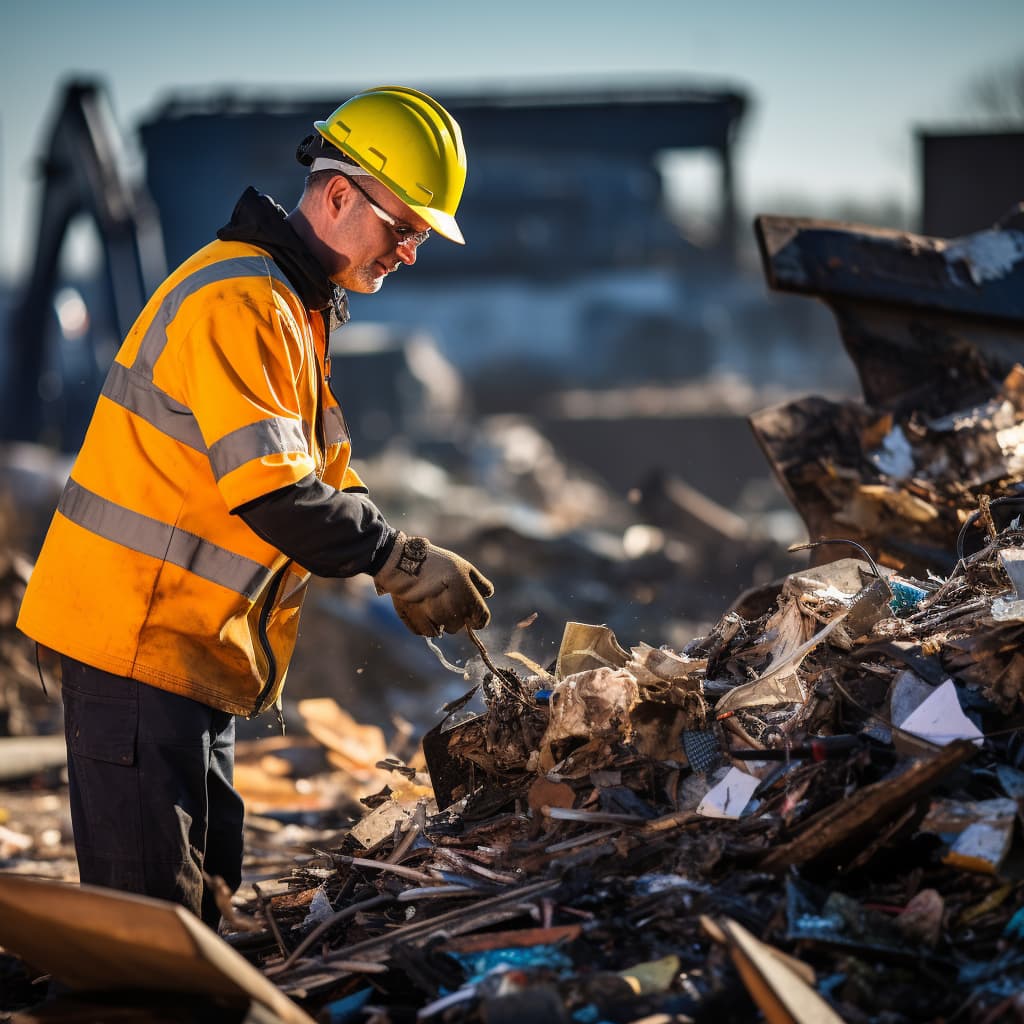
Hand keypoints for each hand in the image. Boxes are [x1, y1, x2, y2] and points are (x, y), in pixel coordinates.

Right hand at [374, 532, 493, 635]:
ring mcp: (435, 620)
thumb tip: (488, 595)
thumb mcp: (464, 567)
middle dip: (454, 618)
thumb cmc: (438, 563)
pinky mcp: (417, 623)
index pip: (481, 621)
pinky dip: (423, 623)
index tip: (471, 616)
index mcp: (469, 600)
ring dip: (438, 620)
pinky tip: (420, 607)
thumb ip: (479, 583)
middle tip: (444, 601)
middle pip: (458, 627)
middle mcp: (454, 613)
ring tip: (430, 602)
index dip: (477, 620)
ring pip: (441, 630)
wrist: (405, 563)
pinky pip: (425, 632)